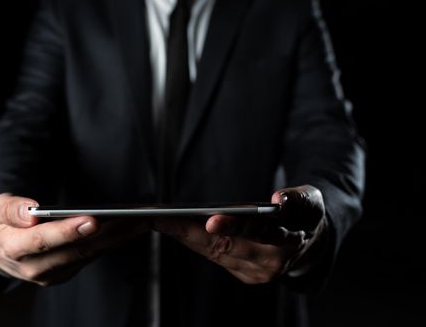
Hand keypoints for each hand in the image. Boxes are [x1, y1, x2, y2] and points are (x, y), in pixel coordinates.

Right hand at [0, 193, 149, 285]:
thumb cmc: (1, 226)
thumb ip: (10, 209)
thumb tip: (30, 211)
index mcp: (14, 249)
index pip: (43, 241)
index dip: (68, 232)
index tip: (92, 220)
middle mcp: (36, 267)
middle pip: (75, 251)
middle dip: (107, 235)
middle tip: (132, 219)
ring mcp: (53, 273)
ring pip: (89, 255)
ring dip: (118, 239)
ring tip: (140, 221)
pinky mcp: (66, 272)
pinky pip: (92, 257)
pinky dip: (112, 243)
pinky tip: (130, 229)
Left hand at [153, 185, 326, 283]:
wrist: (312, 241)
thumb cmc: (306, 212)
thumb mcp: (312, 199)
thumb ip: (299, 198)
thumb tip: (280, 200)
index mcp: (291, 240)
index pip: (262, 232)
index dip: (236, 227)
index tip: (211, 220)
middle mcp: (273, 262)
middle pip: (229, 246)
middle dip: (194, 232)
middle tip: (165, 218)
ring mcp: (258, 272)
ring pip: (217, 253)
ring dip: (187, 237)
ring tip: (162, 220)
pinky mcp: (247, 275)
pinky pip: (216, 257)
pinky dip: (194, 242)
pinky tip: (175, 228)